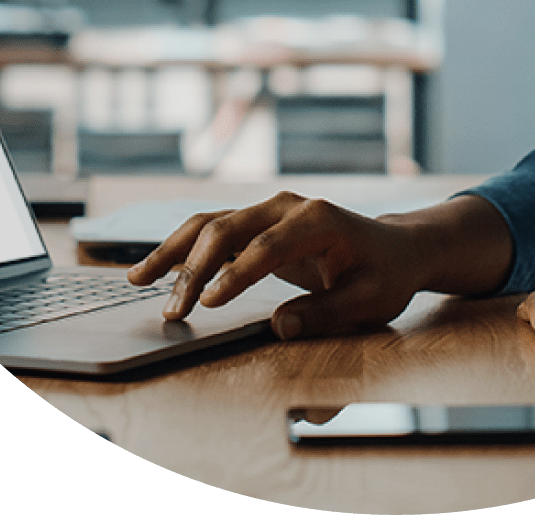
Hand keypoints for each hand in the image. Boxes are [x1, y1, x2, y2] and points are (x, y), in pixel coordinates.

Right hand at [127, 191, 433, 339]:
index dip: (236, 274)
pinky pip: (214, 231)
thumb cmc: (385, 274)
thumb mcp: (369, 300)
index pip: (268, 246)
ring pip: (211, 224)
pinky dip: (182, 248)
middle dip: (194, 269)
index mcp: (318, 219)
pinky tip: (154, 270)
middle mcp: (288, 206)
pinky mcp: (258, 223)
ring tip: (139, 280)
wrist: (395, 248)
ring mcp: (270, 210)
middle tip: (174, 313)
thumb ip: (326, 312)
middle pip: (228, 228)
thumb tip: (280, 328)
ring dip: (175, 252)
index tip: (208, 304)